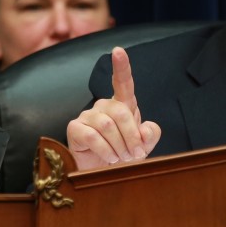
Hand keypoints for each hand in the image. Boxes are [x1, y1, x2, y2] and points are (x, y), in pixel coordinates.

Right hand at [66, 46, 160, 169]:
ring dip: (120, 146)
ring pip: (108, 125)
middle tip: (136, 155)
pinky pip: (92, 136)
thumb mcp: (144, 146)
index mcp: (123, 105)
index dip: (121, 66)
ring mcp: (88, 115)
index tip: (118, 51)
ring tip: (122, 158)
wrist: (102, 175)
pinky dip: (105, 151)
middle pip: (121, 112)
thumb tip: (145, 128)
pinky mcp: (75, 128)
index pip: (123, 82)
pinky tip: (109, 158)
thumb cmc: (123, 156)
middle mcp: (104, 106)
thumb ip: (151, 135)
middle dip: (132, 136)